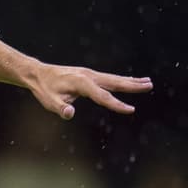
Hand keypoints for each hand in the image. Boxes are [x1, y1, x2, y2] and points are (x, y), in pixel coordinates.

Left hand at [30, 65, 151, 118]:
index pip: (102, 96)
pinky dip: (121, 80)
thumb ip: (60, 109)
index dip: (117, 104)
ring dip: (130, 81)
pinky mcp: (89, 75)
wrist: (38, 74)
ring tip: (148, 82)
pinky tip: (129, 82)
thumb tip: (70, 114)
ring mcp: (89, 74)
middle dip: (132, 85)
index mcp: (81, 83)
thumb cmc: (45, 90)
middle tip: (149, 85)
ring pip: (114, 78)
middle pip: (114, 82)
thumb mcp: (50, 102)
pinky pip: (108, 78)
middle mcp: (88, 76)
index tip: (131, 110)